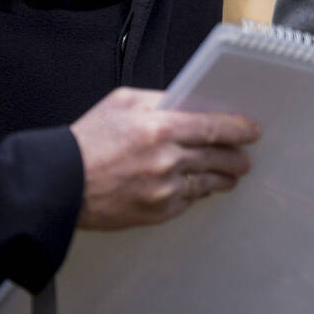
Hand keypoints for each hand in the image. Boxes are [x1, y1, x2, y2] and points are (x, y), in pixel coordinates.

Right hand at [68, 88, 258, 229]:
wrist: (61, 185)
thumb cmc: (87, 142)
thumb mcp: (123, 103)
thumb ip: (160, 101)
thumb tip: (188, 103)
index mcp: (159, 128)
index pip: (212, 127)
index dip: (237, 129)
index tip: (251, 131)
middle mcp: (166, 160)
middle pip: (217, 157)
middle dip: (235, 157)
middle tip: (244, 157)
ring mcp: (163, 190)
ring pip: (207, 183)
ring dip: (223, 178)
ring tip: (230, 175)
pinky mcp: (157, 213)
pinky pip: (189, 201)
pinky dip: (197, 193)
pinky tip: (201, 188)